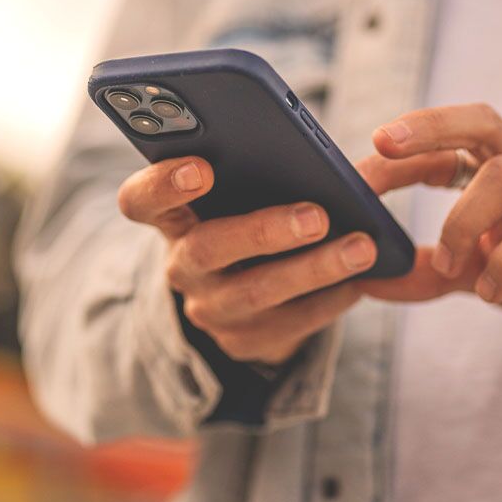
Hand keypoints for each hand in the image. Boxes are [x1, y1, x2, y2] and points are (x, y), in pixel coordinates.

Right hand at [117, 157, 375, 363]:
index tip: (202, 167)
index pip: (141, 200)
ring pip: (255, 292)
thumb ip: (258, 168)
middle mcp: (183, 265)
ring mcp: (210, 308)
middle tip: (317, 215)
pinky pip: (289, 325)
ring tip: (361, 247)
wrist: (243, 295)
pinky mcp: (243, 342)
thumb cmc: (248, 218)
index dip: (163, 185)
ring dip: (313, 269)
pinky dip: (329, 300)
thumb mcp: (239, 194)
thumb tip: (321, 158)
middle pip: (207, 249)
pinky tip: (359, 281)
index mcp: (174, 216)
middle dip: (263, 231)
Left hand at [356, 104, 501, 327]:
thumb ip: (431, 270)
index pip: (455, 135)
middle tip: (384, 145)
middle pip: (483, 121)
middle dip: (430, 126)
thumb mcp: (480, 267)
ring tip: (450, 265)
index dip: (410, 140)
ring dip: (461, 220)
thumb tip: (368, 281)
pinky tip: (489, 290)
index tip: (366, 157)